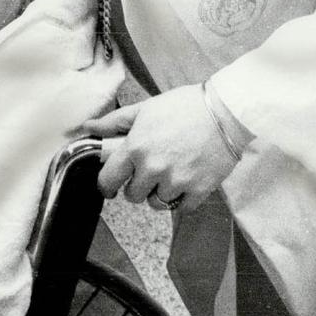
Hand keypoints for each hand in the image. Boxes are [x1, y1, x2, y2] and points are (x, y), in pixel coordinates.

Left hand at [85, 85, 244, 213]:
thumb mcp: (145, 109)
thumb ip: (114, 122)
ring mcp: (176, 182)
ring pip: (157, 203)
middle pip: (133, 196)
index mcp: (136, 148)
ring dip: (160, 193)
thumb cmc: (185, 106)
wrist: (226, 111)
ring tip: (171, 174)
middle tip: (149, 172)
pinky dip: (182, 199)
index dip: (107, 185)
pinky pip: (182, 208)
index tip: (111, 186)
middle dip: (138, 186)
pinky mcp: (198, 190)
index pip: (108, 180)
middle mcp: (153, 168)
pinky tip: (186, 182)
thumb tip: (89, 128)